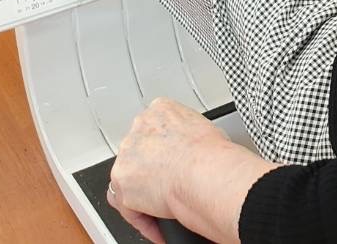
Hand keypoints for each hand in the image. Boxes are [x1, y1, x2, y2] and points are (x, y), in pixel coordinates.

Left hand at [108, 98, 275, 243]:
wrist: (205, 171)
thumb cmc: (213, 153)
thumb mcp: (205, 128)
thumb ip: (188, 135)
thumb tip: (194, 149)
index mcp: (160, 109)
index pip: (153, 127)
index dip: (162, 148)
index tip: (170, 160)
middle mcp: (139, 128)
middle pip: (138, 151)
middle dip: (149, 168)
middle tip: (167, 183)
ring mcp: (127, 155)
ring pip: (128, 178)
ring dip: (142, 193)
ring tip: (162, 207)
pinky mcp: (122, 183)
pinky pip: (128, 206)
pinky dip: (143, 219)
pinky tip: (159, 226)